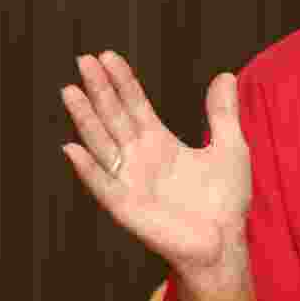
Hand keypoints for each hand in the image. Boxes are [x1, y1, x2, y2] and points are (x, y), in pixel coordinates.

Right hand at [61, 51, 251, 285]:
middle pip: (114, 117)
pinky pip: (103, 186)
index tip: (108, 56)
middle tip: (83, 60)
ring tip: (70, 91)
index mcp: (160, 144)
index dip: (122, 82)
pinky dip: (87, 169)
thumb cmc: (224, 201)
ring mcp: (130, 182)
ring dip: (85, 120)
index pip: (134, 105)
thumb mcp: (229, 147)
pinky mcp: (127, 207)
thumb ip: (222, 113)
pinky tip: (72, 148)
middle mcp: (139, 159)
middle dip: (99, 90)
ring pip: (102, 144)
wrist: (224, 244)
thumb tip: (224, 75)